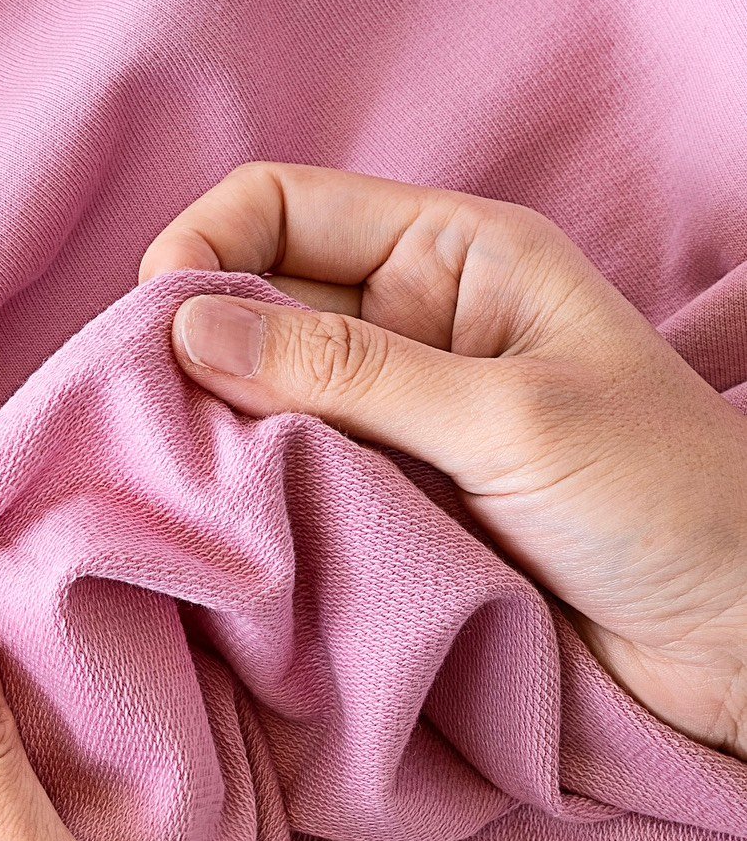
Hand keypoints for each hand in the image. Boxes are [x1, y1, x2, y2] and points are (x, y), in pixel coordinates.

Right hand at [142, 162, 746, 757]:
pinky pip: (293, 476)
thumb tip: (188, 327)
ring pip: (267, 399)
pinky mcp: (390, 499)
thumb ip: (349, 371)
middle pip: (260, 301)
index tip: (153, 328)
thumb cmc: (662, 500)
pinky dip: (254, 495)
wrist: (732, 634)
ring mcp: (397, 417)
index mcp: (454, 255)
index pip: (284, 206)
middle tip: (150, 422)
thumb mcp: (507, 417)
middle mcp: (414, 323)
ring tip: (184, 483)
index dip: (203, 246)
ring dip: (221, 434)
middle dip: (199, 350)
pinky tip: (227, 525)